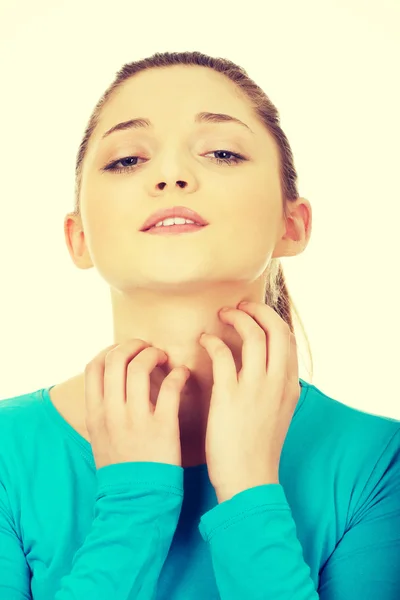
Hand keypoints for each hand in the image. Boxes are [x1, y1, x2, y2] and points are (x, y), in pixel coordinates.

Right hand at [84, 339, 189, 469]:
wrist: (135, 503)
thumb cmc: (121, 471)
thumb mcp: (99, 439)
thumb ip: (103, 412)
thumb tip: (112, 386)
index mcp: (95, 414)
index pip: (94, 366)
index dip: (111, 350)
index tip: (125, 351)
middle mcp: (111, 413)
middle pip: (116, 359)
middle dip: (133, 345)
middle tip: (148, 348)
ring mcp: (135, 419)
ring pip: (140, 367)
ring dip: (154, 354)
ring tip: (164, 358)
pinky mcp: (162, 426)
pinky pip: (170, 386)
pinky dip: (178, 373)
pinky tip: (183, 374)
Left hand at [199, 301, 299, 501]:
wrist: (248, 480)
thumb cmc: (257, 448)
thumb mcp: (277, 413)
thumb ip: (274, 387)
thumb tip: (264, 366)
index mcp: (290, 386)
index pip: (288, 339)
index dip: (271, 320)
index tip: (255, 315)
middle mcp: (278, 382)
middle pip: (277, 329)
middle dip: (259, 310)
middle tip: (240, 306)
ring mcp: (256, 388)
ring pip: (253, 334)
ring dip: (237, 318)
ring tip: (222, 316)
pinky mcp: (229, 395)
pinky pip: (222, 353)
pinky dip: (212, 340)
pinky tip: (204, 341)